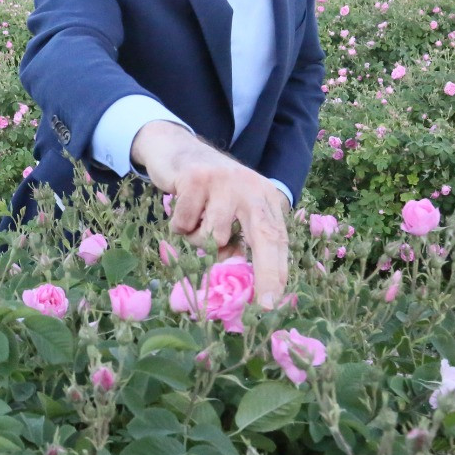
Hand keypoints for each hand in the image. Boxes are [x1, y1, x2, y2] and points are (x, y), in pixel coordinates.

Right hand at [132, 121, 289, 307]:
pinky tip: (181, 206)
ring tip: (195, 219)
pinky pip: (184, 225)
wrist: (177, 149)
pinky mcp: (195, 179)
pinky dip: (178, 225)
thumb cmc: (207, 191)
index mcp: (265, 197)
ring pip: (212, 237)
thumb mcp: (231, 212)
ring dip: (197, 239)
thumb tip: (238, 277)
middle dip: (265, 273)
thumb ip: (238, 240)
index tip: (272, 302)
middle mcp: (250, 187)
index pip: (278, 238)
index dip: (277, 271)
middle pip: (264, 236)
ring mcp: (223, 181)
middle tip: (262, 305)